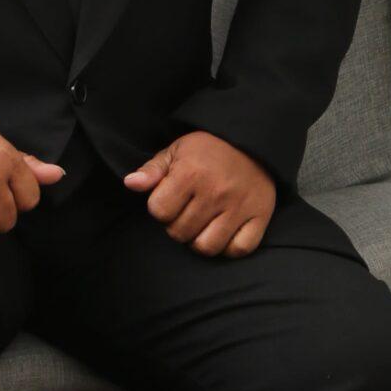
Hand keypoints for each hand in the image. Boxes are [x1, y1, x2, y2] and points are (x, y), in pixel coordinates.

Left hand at [121, 131, 275, 256]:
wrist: (251, 140)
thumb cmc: (208, 150)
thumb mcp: (176, 151)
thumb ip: (152, 170)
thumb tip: (130, 184)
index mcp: (191, 173)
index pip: (159, 212)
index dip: (160, 207)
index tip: (171, 198)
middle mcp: (215, 191)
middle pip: (180, 233)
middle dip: (177, 225)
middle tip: (187, 211)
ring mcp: (239, 206)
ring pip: (207, 247)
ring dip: (199, 240)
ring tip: (202, 224)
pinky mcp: (260, 216)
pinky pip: (239, 249)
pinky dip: (229, 247)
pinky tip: (223, 231)